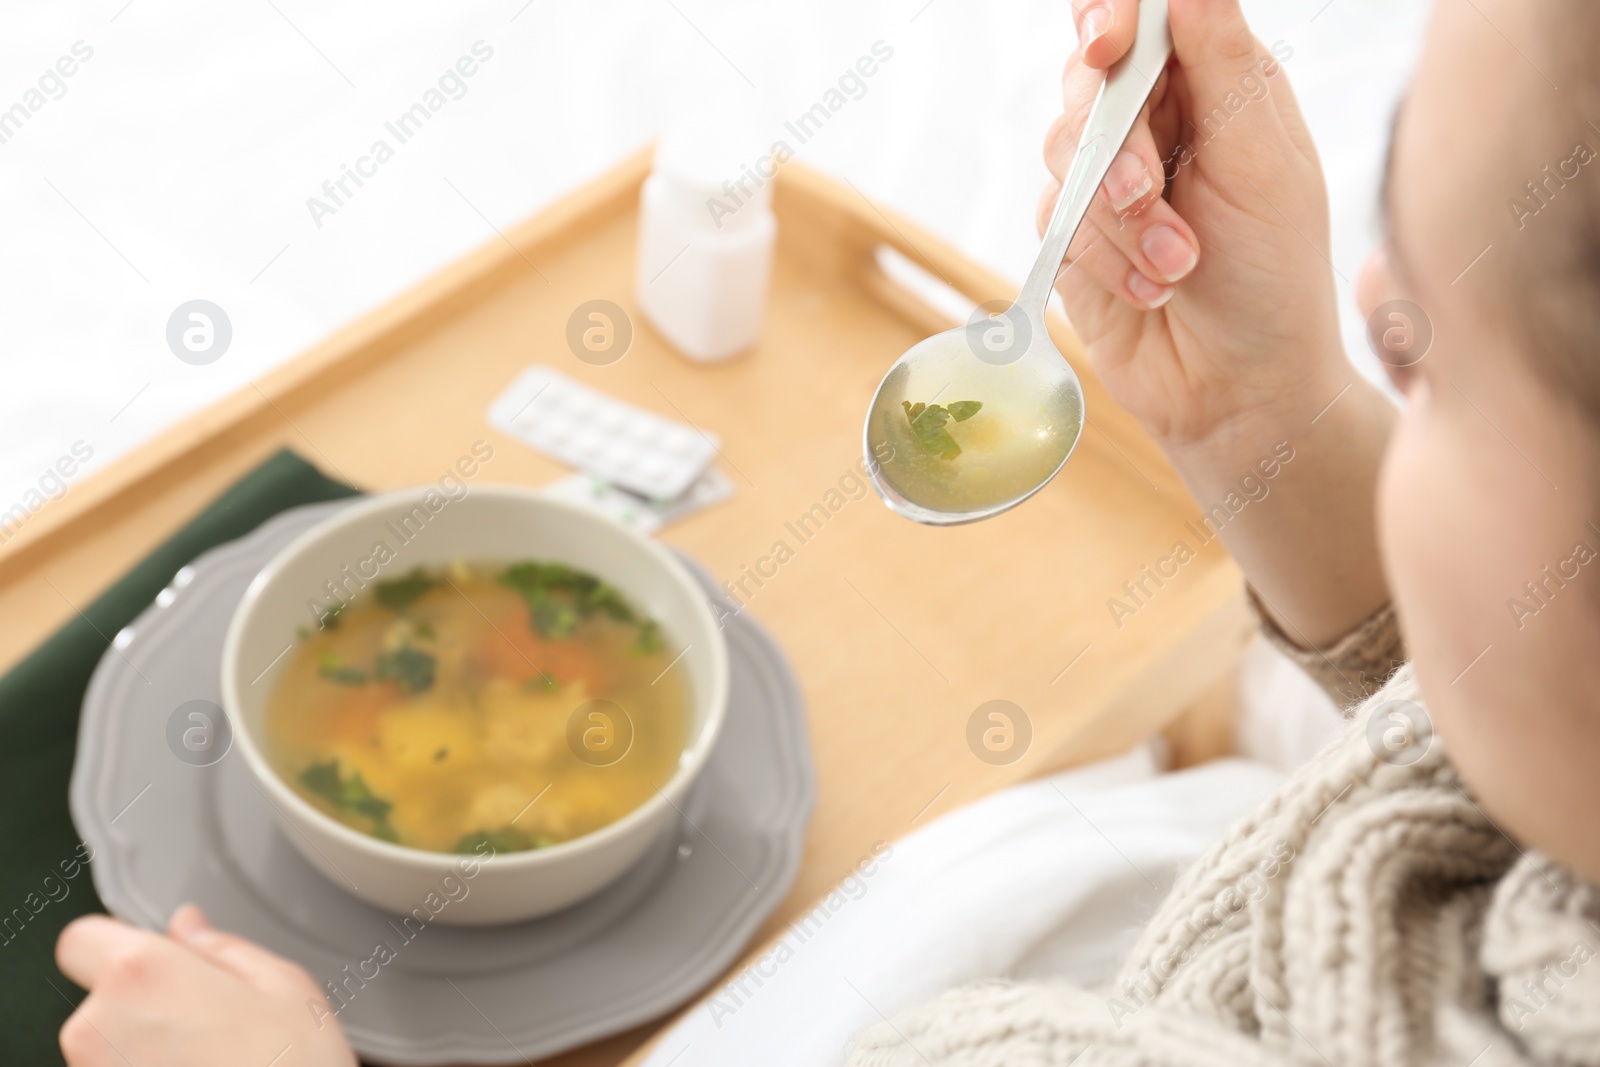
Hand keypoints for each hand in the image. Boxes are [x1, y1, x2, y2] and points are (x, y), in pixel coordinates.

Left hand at [56, 905, 356, 1066]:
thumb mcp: (284, 987)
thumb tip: (190, 929)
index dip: (118, 944)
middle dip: (145, 1005)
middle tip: (208, 1021)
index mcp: (141, 975)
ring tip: (211, 1062)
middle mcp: (99, 1029)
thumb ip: (222, 947)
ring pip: (109, 1049)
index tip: (154, 959)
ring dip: (146, 1050)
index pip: (82, 939)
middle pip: (100, 1000)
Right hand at [1048, 0, 1346, 450]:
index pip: (1147, 19)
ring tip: (1177, 262)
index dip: (1114, 17)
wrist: (1239, 389)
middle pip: (1089, 78)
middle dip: (1117, 141)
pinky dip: (1105, 258)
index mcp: (1215, 84)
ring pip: (1063, 149)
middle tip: (1150, 190)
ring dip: (1119, 216)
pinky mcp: (1072, 235)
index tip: (1108, 44)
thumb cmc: (1274, 277)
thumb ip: (1223, 65)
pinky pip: (1054, 218)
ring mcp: (1107, 178)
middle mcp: (1157, 121)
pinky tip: (1152, 288)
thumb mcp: (1264, 163)